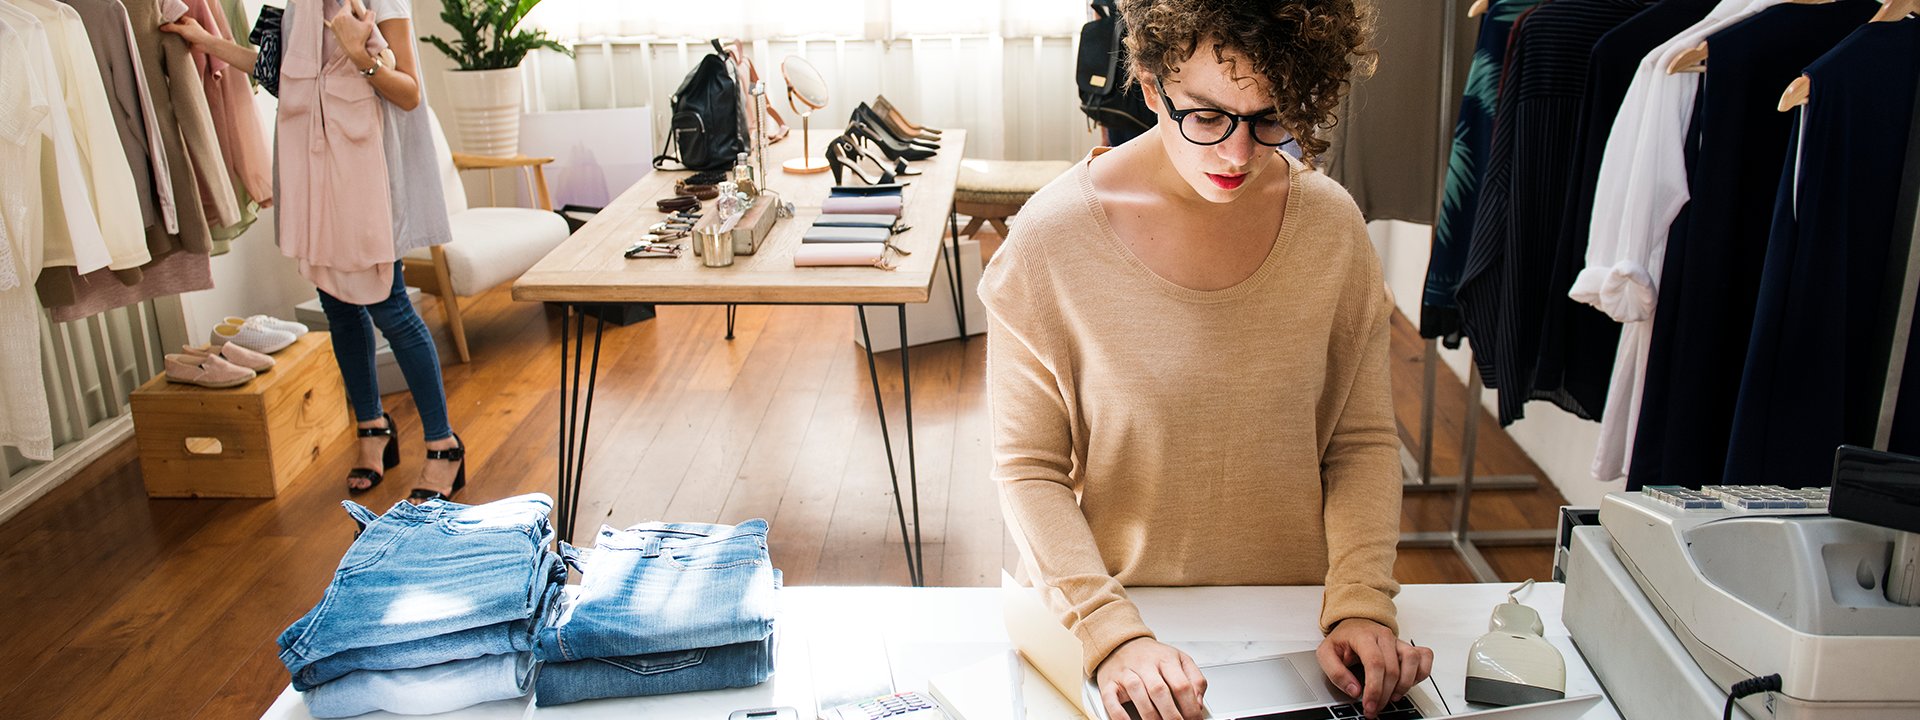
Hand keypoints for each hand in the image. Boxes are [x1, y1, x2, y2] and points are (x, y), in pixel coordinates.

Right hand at [159, 16, 215, 50]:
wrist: (205, 45)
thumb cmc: (197, 35)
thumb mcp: (182, 29)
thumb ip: (171, 27)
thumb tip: (162, 27)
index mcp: (189, 21)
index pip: (178, 18)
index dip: (171, 19)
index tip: (163, 21)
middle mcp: (189, 27)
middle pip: (177, 26)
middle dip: (171, 28)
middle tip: (162, 28)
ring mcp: (189, 34)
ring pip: (178, 33)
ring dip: (173, 35)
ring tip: (164, 35)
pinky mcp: (188, 41)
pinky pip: (180, 40)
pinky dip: (176, 41)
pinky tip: (169, 41)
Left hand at [326, 0, 376, 66]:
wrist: (353, 51)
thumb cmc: (361, 38)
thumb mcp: (369, 25)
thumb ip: (370, 14)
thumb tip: (369, 11)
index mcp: (344, 15)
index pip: (347, 3)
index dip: (353, 3)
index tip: (355, 4)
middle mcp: (336, 18)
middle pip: (344, 9)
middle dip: (350, 11)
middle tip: (357, 16)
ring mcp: (333, 24)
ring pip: (340, 15)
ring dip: (346, 17)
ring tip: (354, 23)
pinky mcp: (333, 29)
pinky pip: (337, 21)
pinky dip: (342, 22)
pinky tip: (349, 27)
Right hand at [1093, 637, 1207, 719]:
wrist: (1121, 642)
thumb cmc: (1152, 656)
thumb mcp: (1180, 660)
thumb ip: (1195, 680)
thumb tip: (1198, 703)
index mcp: (1166, 659)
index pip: (1181, 685)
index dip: (1190, 707)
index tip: (1195, 719)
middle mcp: (1145, 665)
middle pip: (1159, 690)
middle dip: (1171, 714)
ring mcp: (1126, 673)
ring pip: (1137, 692)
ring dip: (1150, 715)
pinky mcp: (1109, 682)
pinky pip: (1110, 699)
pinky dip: (1119, 714)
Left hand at [1315, 619, 1433, 718]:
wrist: (1353, 623)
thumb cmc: (1342, 639)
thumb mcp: (1326, 653)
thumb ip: (1336, 672)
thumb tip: (1354, 690)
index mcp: (1363, 636)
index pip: (1375, 663)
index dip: (1374, 688)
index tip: (1369, 705)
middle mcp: (1384, 636)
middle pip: (1393, 668)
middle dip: (1385, 694)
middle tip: (1375, 708)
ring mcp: (1398, 640)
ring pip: (1413, 660)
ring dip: (1405, 684)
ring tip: (1393, 696)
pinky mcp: (1407, 646)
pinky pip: (1424, 656)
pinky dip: (1421, 672)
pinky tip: (1409, 682)